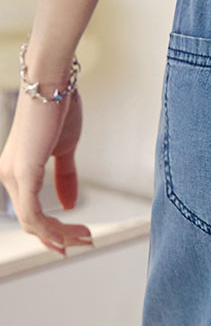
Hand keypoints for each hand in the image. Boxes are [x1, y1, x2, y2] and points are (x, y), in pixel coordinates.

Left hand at [0, 83, 91, 255]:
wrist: (54, 84)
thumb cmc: (59, 110)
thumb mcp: (66, 149)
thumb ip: (66, 178)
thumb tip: (71, 204)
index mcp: (16, 172)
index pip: (32, 212)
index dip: (55, 231)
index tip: (79, 237)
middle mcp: (7, 176)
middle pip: (32, 223)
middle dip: (61, 237)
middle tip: (87, 242)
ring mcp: (13, 175)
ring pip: (33, 222)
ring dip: (60, 235)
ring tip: (86, 238)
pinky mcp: (23, 172)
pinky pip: (32, 212)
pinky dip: (50, 229)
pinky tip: (65, 236)